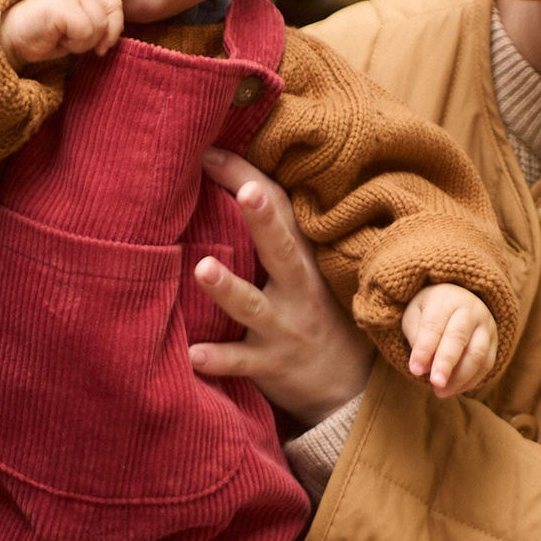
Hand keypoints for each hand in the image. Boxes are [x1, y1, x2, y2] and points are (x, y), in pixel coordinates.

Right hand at [2, 0, 146, 67]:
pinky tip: (58, 38)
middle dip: (107, 33)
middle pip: (115, 7)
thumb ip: (96, 21)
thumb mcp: (75, 27)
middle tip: (85, 43)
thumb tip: (114, 32)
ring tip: (63, 37)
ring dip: (85, 43)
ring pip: (101, 25)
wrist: (9, 37)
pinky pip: (87, 33)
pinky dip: (75, 44)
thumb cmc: (42, 35)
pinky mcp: (63, 5)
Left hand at [187, 151, 375, 426]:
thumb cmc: (316, 314)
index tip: (209, 152)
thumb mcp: (307, 270)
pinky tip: (191, 356)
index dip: (248, 179)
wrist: (348, 387)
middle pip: (280, 249)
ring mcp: (284, 329)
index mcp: (303, 259)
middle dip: (262, 219)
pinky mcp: (272, 366)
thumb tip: (230, 177)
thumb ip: (275, 233)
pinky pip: (242, 364)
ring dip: (227, 289)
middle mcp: (297, 290)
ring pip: (254, 307)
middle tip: (245, 191)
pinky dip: (218, 360)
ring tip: (201, 269)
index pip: (281, 210)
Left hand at [401, 282, 497, 397]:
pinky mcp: (494, 342)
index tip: (415, 370)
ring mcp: (485, 326)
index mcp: (445, 299)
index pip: (433, 325)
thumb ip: (416, 336)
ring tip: (440, 392)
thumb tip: (424, 365)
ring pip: (477, 353)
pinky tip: (453, 389)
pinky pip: (486, 364)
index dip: (424, 349)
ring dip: (459, 377)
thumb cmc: (430, 311)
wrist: (459, 299)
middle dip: (446, 363)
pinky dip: (470, 380)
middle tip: (435, 383)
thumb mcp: (414, 314)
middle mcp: (469, 309)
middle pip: (458, 337)